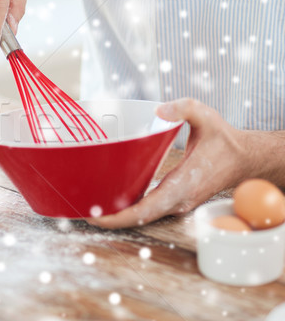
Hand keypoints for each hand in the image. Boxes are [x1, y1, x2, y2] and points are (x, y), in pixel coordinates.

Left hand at [86, 98, 250, 228]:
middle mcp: (178, 201)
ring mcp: (177, 204)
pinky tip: (111, 203)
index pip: (147, 209)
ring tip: (90, 209)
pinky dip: (129, 210)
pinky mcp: (175, 201)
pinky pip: (148, 210)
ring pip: (143, 216)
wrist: (244, 158)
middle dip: (111, 219)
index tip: (97, 218)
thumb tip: (160, 109)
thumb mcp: (206, 117)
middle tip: (83, 213)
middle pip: (139, 218)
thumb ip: (184, 108)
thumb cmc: (224, 140)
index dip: (120, 216)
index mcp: (183, 185)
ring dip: (118, 216)